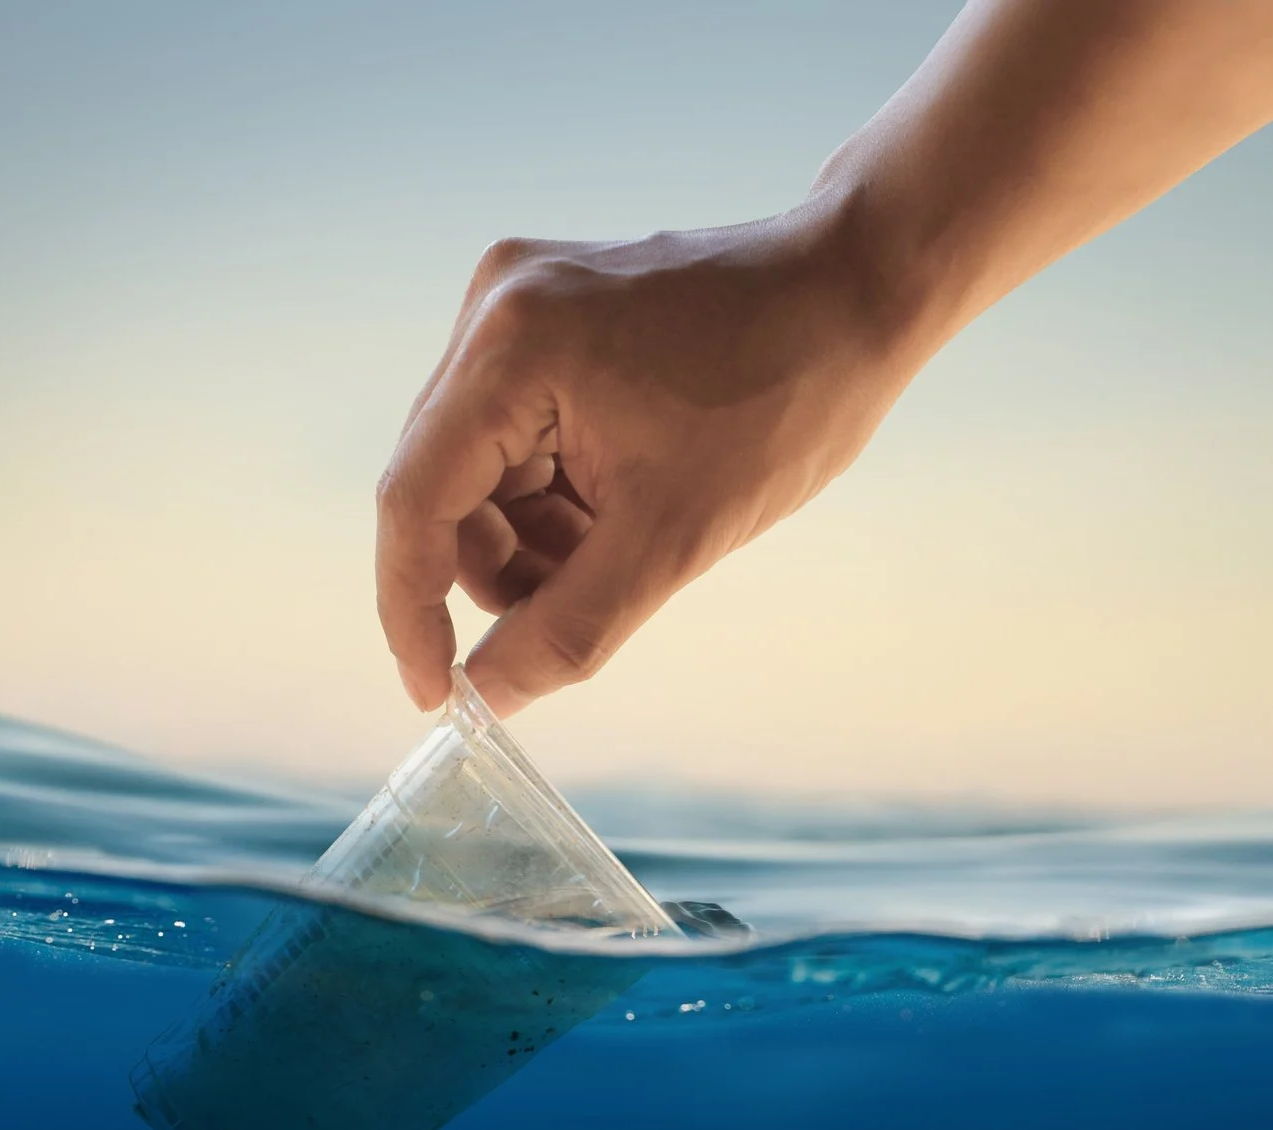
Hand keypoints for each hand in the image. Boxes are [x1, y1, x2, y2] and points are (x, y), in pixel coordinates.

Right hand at [374, 194, 931, 714]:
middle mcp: (494, 308)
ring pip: (478, 471)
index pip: (413, 502)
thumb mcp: (674, 538)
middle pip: (441, 487)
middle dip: (497, 569)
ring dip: (531, 537)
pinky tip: (620, 506)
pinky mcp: (545, 314)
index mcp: (512, 348)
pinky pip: (513, 436)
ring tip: (621, 546)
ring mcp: (515, 304)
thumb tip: (485, 699)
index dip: (412, 610)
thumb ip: (567, 630)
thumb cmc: (788, 394)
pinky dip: (554, 493)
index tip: (435, 691)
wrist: (860, 288)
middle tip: (569, 614)